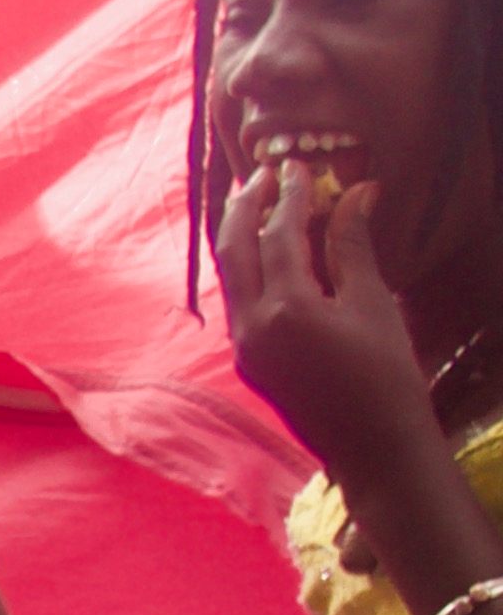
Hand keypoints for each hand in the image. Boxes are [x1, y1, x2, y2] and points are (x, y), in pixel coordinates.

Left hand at [220, 163, 444, 484]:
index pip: (277, 235)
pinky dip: (247, 269)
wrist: (372, 447)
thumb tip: (356, 192)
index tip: (299, 167)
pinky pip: (239, 303)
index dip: (289, 196)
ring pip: (230, 277)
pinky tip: (265, 252)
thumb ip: (352, 246)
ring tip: (256, 202)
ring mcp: (243, 348)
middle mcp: (251, 328)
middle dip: (245, 207)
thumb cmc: (386, 374)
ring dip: (240, 236)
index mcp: (285, 309)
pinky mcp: (247, 362)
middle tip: (263, 174)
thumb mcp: (373, 303)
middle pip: (233, 250)